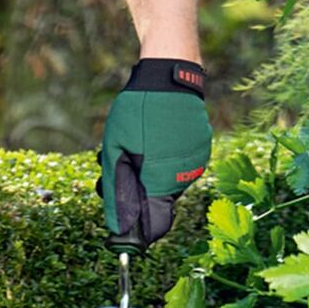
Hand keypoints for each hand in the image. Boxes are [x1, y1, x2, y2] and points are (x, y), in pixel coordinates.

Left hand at [98, 59, 211, 247]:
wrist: (170, 77)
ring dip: (145, 173)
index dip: (134, 229)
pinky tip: (148, 139)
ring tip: (130, 146)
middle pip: (155, 201)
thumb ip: (117, 189)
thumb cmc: (139, 112)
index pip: (154, 226)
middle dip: (132, 192)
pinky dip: (159, 158)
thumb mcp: (117, 149)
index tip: (117, 230)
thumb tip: (117, 225)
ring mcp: (195, 162)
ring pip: (164, 181)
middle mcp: (185, 179)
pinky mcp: (199, 148)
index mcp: (165, 183)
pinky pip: (176, 163)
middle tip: (109, 168)